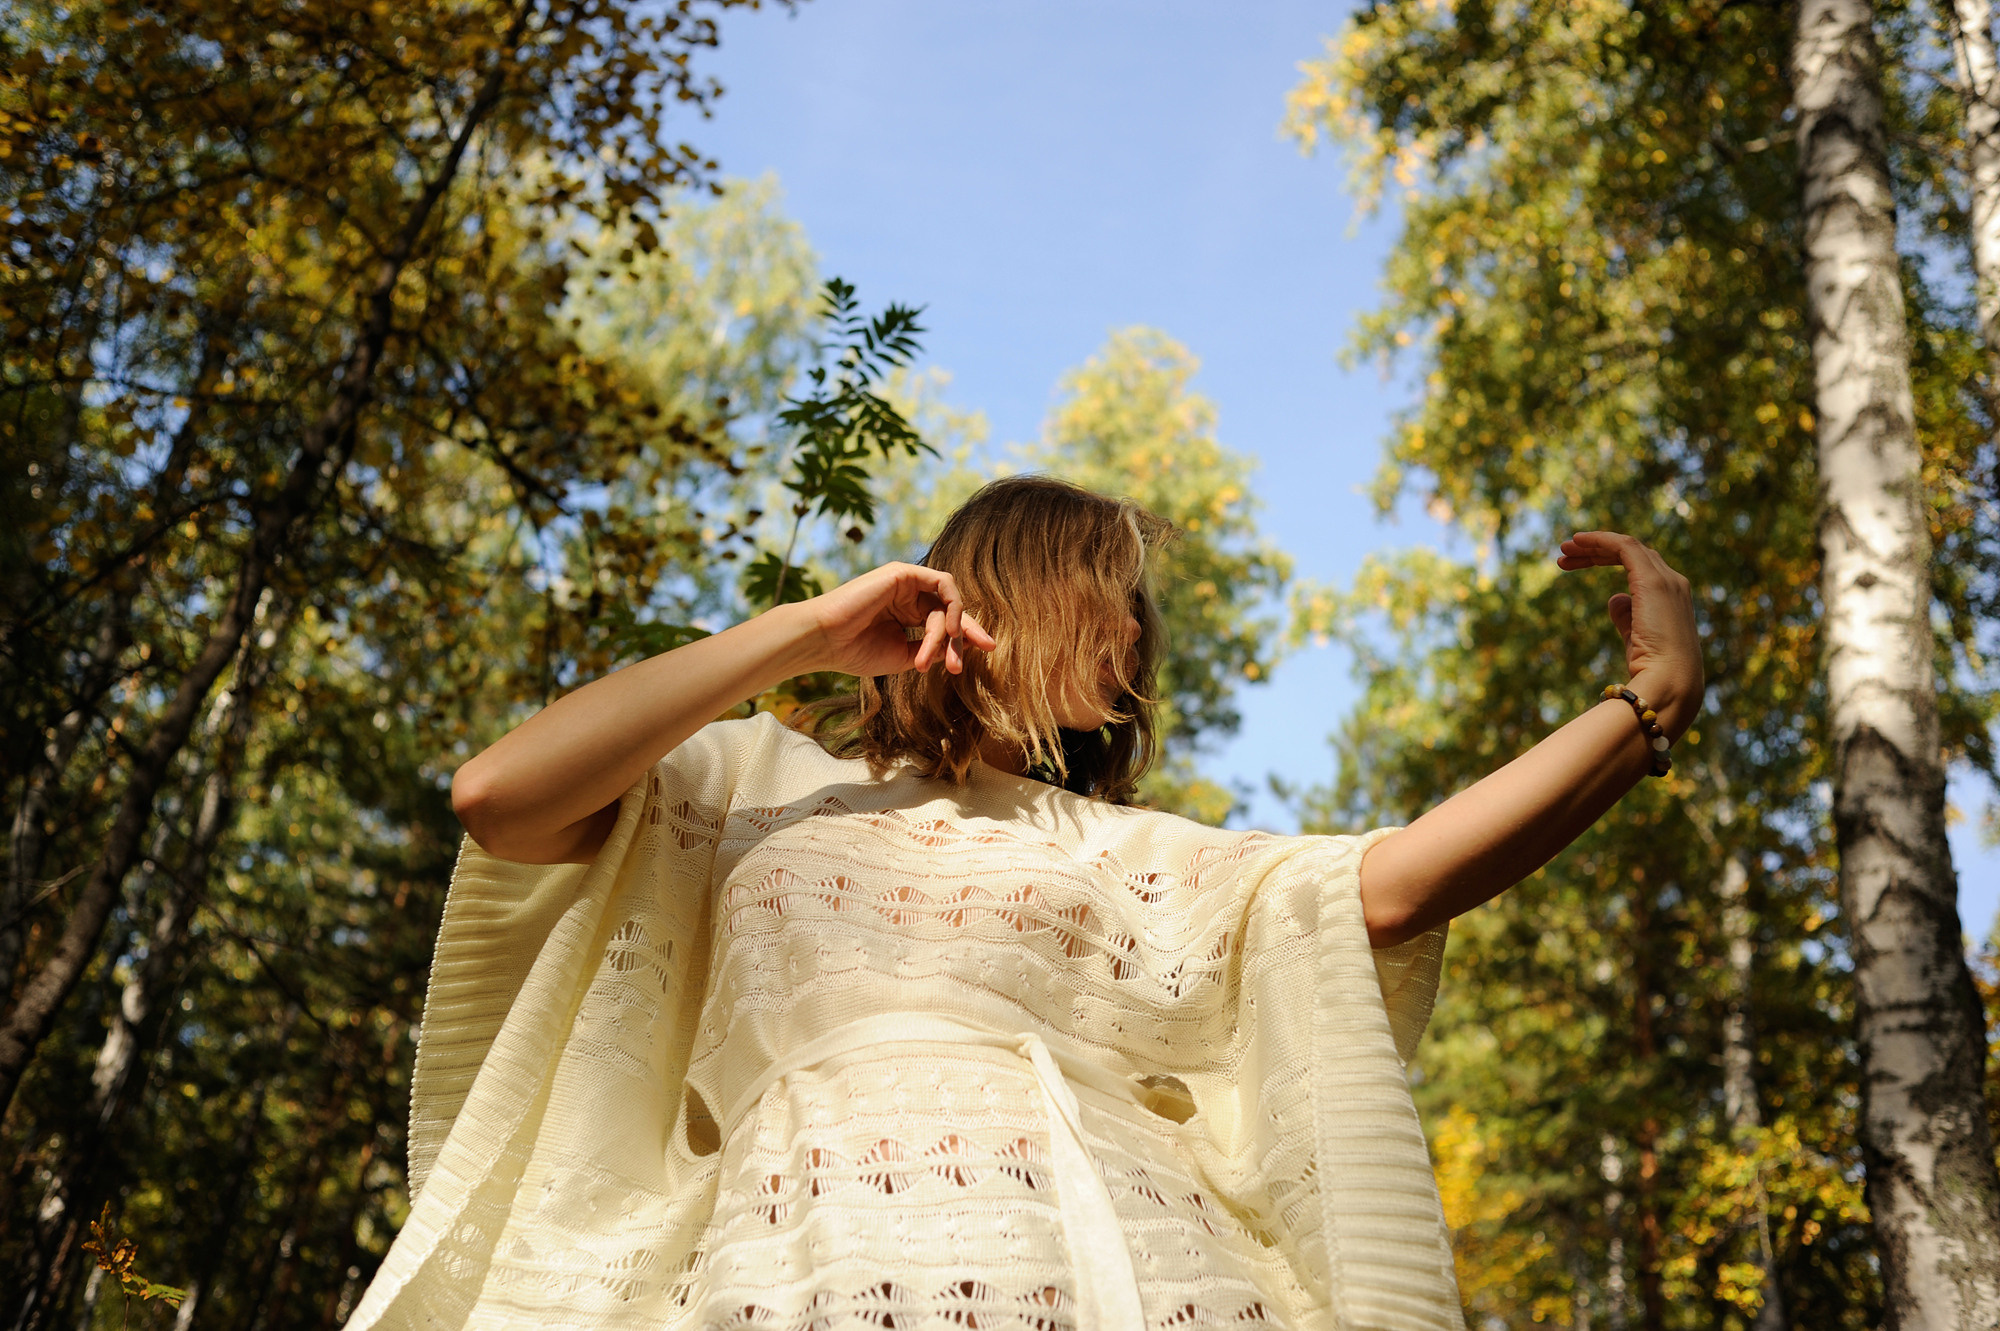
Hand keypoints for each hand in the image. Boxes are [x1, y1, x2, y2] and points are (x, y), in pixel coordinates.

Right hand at [801, 562, 998, 678]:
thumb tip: (962, 646)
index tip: (985, 653)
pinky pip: (943, 583)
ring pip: (948, 602)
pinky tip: (949, 630)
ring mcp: (906, 582)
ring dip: (953, 631)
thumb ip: (933, 649)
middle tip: (980, 654)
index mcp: (906, 614)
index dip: (965, 637)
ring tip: (944, 658)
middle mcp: (908, 595)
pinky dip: (953, 606)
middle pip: (951, 610)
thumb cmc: (856, 651)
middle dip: (967, 634)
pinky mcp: (904, 573)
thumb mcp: (904, 656)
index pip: (944, 622)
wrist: (826, 641)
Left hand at [1556, 532, 1703, 736]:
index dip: (1604, 560)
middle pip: (1632, 554)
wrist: (1669, 685)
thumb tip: (1615, 599)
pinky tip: (1578, 542)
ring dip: (1593, 545)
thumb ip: (1626, 617)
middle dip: (1595, 552)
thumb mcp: (1635, 640)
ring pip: (1627, 547)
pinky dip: (1600, 540)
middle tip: (1563, 554)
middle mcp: (1673, 583)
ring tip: (1564, 549)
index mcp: (1672, 598)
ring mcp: (1666, 580)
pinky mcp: (1653, 581)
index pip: (1638, 566)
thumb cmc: (1653, 672)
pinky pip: (1624, 547)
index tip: (1571, 565)